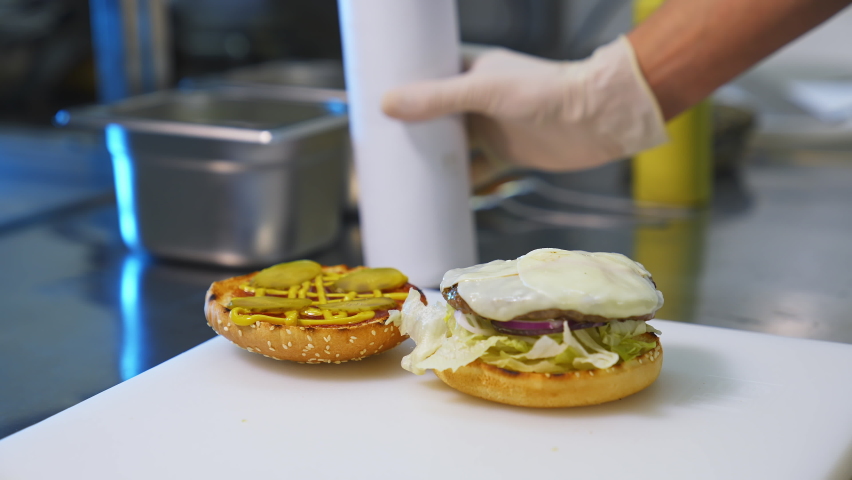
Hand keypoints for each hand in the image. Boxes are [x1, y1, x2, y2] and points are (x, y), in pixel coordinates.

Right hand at [382, 36, 667, 174]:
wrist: (597, 119)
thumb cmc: (545, 92)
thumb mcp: (484, 91)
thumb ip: (438, 97)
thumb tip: (387, 104)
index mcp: (471, 70)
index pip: (427, 73)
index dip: (402, 87)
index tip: (373, 102)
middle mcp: (477, 99)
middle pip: (434, 116)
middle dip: (409, 130)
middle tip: (377, 147)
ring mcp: (491, 128)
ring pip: (451, 147)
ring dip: (429, 161)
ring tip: (396, 176)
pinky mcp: (506, 154)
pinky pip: (473, 172)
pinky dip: (456, 186)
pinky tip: (435, 199)